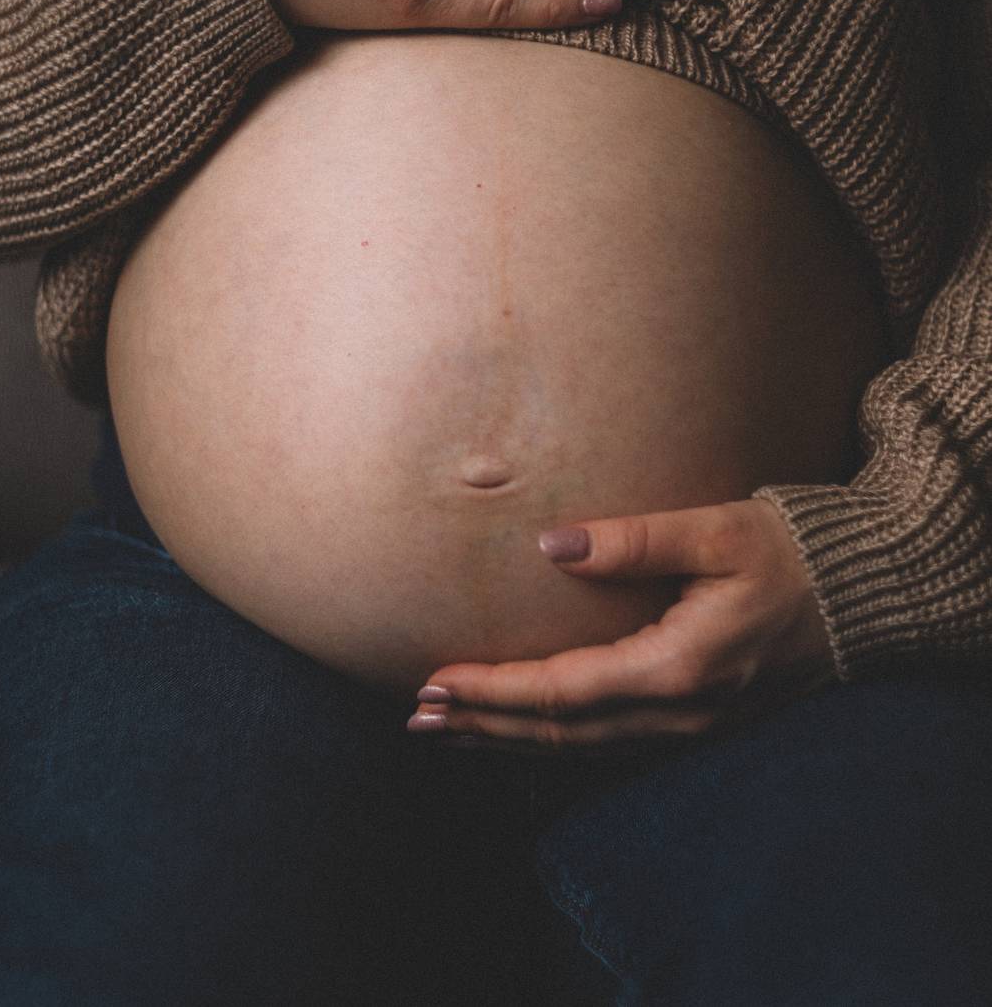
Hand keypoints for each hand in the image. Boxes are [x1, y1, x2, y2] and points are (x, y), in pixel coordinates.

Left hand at [409, 498, 837, 754]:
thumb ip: (635, 539)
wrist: (860, 595)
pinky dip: (553, 736)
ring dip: (511, 738)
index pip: (561, 691)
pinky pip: (608, 741)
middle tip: (417, 716)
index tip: (434, 681)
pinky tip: (522, 728)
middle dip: (485, 724)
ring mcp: (691, 725)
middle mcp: (680, 711)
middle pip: (560, 732)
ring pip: (581, 745)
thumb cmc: (790, 553)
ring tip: (451, 729)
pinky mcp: (696, 718)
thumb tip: (551, 545)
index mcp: (679, 667)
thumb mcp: (717, 531)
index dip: (493, 690)